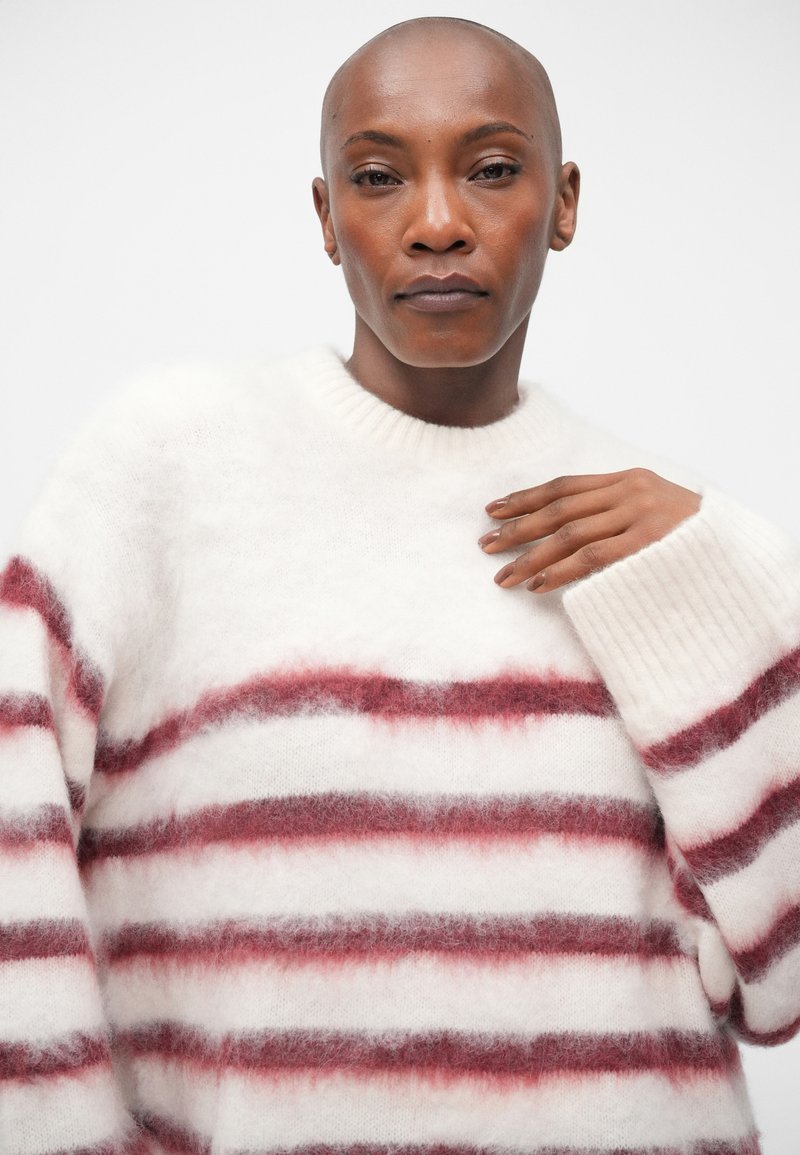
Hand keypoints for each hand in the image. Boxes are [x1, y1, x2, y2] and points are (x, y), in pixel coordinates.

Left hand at [478, 469, 700, 592]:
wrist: (738, 545)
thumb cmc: (689, 535)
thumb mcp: (652, 509)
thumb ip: (613, 511)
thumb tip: (563, 527)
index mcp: (626, 479)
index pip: (564, 486)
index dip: (526, 498)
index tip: (493, 511)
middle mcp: (630, 491)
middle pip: (559, 508)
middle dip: (518, 528)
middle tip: (486, 546)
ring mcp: (640, 514)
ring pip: (570, 533)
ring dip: (532, 556)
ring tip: (505, 575)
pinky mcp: (648, 541)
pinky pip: (593, 556)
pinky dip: (562, 570)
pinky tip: (539, 583)